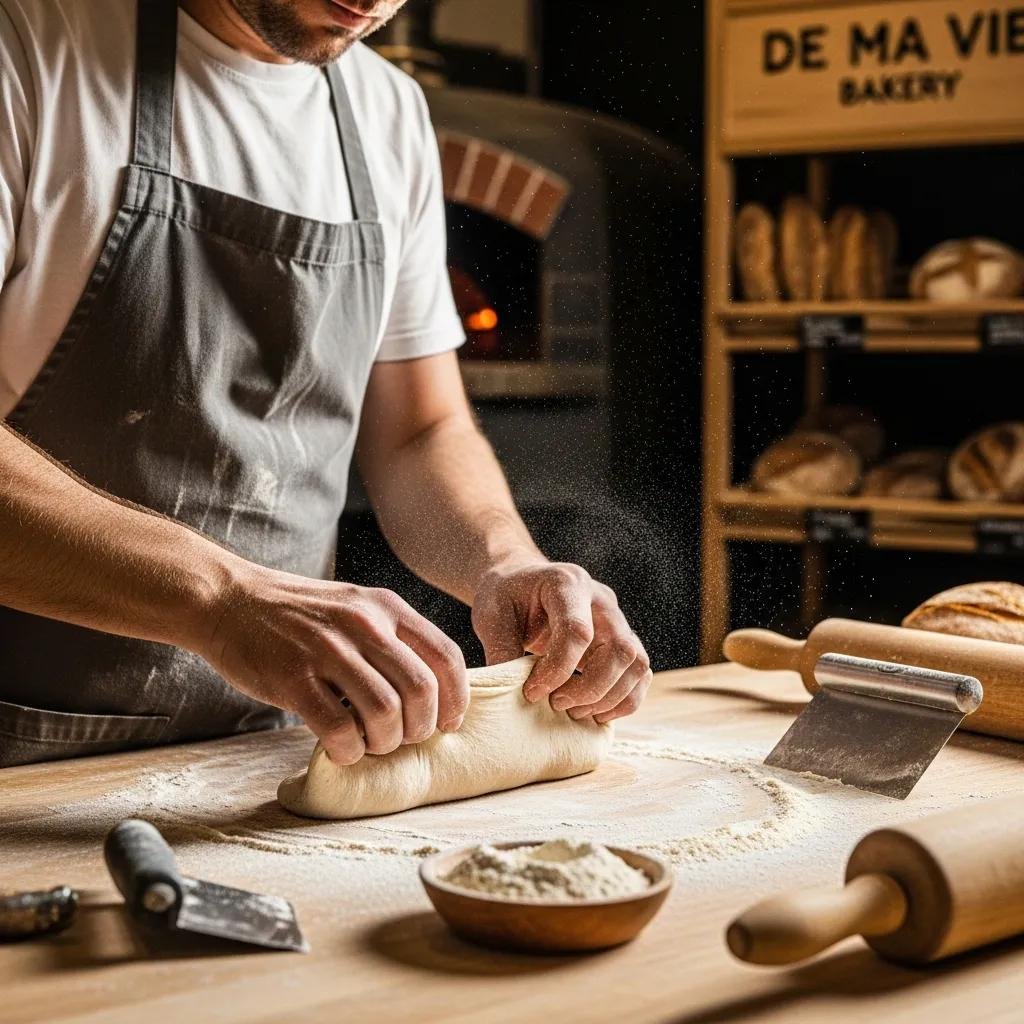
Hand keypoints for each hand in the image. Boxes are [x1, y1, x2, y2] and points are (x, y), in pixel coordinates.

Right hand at [198, 563, 468, 764]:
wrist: (228, 599)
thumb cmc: (297, 613)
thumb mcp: (355, 607)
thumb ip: (391, 638)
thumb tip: (430, 691)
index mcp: (386, 607)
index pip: (446, 656)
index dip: (455, 698)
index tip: (448, 722)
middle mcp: (363, 624)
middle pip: (421, 690)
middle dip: (421, 727)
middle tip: (402, 738)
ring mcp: (327, 649)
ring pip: (385, 712)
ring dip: (384, 742)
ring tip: (370, 743)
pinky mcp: (293, 677)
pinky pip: (339, 728)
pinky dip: (348, 749)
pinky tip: (342, 748)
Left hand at [471, 559, 650, 723]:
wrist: (522, 584)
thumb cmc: (506, 597)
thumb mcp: (492, 615)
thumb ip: (500, 649)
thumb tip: (509, 692)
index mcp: (567, 583)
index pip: (578, 631)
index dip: (557, 669)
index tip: (532, 691)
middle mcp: (600, 600)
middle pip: (619, 649)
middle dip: (590, 688)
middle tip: (556, 704)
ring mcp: (617, 620)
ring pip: (636, 663)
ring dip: (609, 697)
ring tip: (574, 711)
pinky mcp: (622, 641)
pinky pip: (641, 674)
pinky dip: (624, 700)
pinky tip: (594, 712)